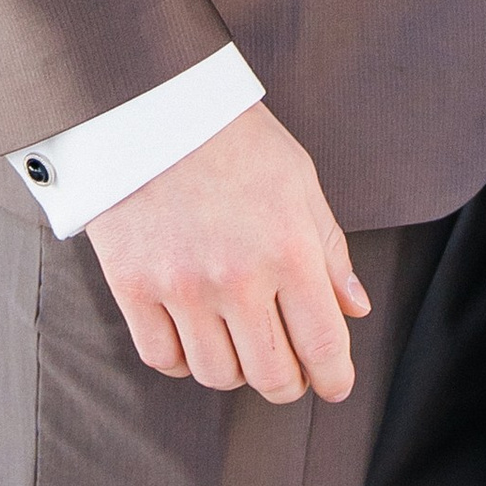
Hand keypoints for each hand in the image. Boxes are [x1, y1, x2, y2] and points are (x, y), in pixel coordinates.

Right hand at [86, 102, 369, 405]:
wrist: (149, 103)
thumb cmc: (232, 137)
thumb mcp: (298, 180)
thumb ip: (329, 250)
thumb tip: (354, 308)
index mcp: (288, 248)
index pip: (322, 345)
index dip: (334, 378)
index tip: (333, 383)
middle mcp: (236, 277)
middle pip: (271, 375)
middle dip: (288, 381)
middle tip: (288, 364)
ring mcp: (180, 286)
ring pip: (216, 374)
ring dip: (235, 368)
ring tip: (239, 338)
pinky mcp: (131, 287)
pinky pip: (163, 358)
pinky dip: (182, 358)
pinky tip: (194, 332)